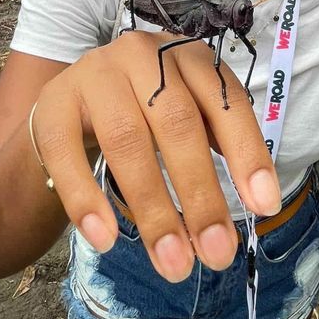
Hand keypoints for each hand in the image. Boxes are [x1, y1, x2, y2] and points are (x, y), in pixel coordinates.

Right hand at [30, 30, 280, 281]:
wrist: (67, 109)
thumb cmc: (141, 115)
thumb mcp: (183, 118)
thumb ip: (214, 147)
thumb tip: (256, 202)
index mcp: (186, 56)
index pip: (225, 101)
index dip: (247, 153)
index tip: (264, 206)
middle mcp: (142, 54)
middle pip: (177, 122)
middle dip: (201, 193)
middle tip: (217, 254)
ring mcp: (94, 72)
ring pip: (127, 140)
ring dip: (154, 209)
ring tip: (173, 264)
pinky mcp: (53, 101)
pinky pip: (66, 152)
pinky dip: (86, 199)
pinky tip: (105, 239)